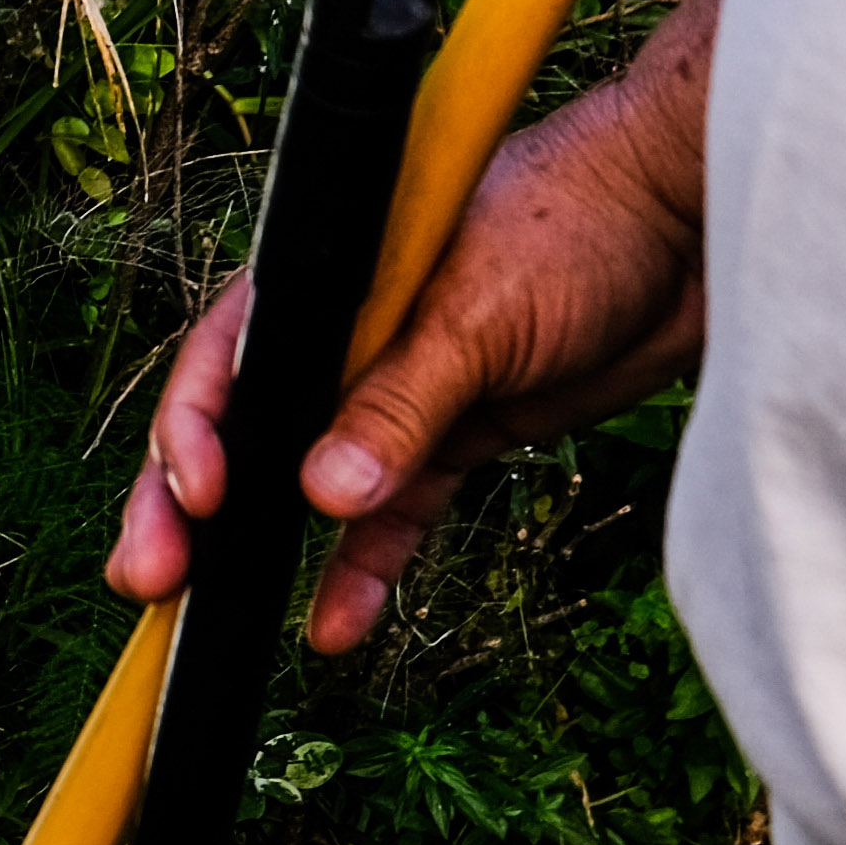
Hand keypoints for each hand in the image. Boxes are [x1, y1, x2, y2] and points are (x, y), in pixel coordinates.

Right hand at [105, 0, 720, 651]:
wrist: (696, 221)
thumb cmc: (581, 217)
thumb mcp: (478, 312)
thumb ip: (400, 403)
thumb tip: (321, 495)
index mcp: (328, 275)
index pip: (226, 356)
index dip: (194, 431)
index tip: (198, 498)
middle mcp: (347, 332)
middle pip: (243, 428)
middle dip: (188, 507)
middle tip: (148, 578)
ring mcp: (401, 387)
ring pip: (307, 481)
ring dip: (260, 550)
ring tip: (208, 618)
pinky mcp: (460, 432)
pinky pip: (395, 514)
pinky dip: (364, 568)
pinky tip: (334, 626)